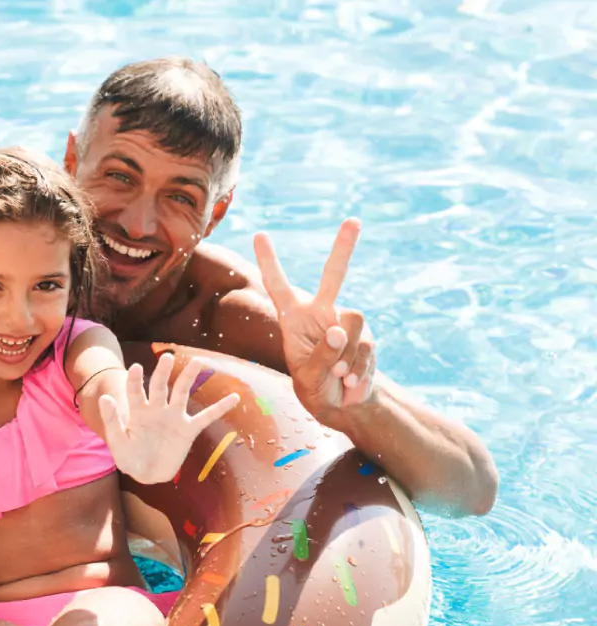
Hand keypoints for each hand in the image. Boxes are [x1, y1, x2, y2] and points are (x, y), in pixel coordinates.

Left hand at [99, 353, 239, 483]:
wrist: (147, 474)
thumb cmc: (129, 458)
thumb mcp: (117, 441)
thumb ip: (112, 420)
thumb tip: (104, 397)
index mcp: (138, 411)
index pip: (136, 391)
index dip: (136, 380)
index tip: (137, 368)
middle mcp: (157, 409)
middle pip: (160, 386)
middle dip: (163, 372)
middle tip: (167, 357)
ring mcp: (174, 417)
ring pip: (182, 393)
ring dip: (189, 377)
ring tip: (197, 361)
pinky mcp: (188, 430)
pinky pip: (206, 417)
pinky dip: (220, 408)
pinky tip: (234, 397)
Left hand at [254, 219, 377, 426]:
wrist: (344, 406)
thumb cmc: (316, 389)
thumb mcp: (309, 378)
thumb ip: (321, 356)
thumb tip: (338, 329)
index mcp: (293, 320)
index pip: (278, 287)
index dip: (268, 262)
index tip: (259, 235)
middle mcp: (321, 313)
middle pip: (333, 275)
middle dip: (344, 248)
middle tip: (353, 220)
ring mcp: (346, 323)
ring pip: (354, 321)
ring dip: (347, 354)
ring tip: (338, 376)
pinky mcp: (366, 336)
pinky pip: (366, 344)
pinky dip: (359, 367)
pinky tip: (351, 381)